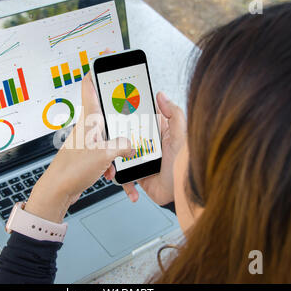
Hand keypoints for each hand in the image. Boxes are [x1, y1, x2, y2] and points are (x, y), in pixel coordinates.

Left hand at [25, 72, 134, 222]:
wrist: (58, 190)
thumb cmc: (72, 170)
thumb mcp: (104, 155)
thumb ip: (123, 146)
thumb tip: (132, 145)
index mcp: (89, 118)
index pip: (90, 84)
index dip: (98, 68)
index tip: (107, 56)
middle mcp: (89, 125)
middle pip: (108, 110)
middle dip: (121, 116)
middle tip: (131, 116)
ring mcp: (90, 139)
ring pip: (111, 135)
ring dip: (118, 148)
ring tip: (117, 161)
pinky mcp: (91, 154)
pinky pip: (108, 153)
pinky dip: (113, 163)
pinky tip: (111, 174)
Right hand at [104, 91, 186, 205]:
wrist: (181, 194)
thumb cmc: (185, 166)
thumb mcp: (180, 136)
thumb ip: (174, 114)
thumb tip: (161, 96)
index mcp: (160, 132)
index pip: (142, 117)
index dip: (130, 111)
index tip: (117, 106)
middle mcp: (149, 144)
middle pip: (127, 134)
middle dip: (115, 133)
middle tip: (105, 131)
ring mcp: (141, 159)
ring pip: (121, 152)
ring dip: (113, 153)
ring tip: (107, 153)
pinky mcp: (136, 174)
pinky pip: (122, 172)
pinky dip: (117, 174)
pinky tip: (115, 172)